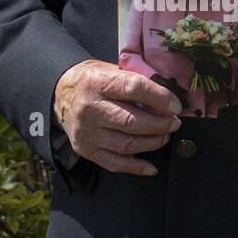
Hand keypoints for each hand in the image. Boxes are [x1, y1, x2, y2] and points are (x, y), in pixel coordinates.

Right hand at [53, 60, 181, 176]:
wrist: (61, 93)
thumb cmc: (94, 81)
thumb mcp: (112, 70)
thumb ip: (137, 81)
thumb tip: (169, 99)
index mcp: (97, 82)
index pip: (133, 88)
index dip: (159, 98)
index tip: (175, 106)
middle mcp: (89, 108)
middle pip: (131, 121)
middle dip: (160, 124)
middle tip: (174, 123)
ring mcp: (86, 132)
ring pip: (126, 144)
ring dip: (152, 143)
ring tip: (164, 136)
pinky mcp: (85, 149)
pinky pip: (114, 163)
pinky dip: (136, 167)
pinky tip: (151, 166)